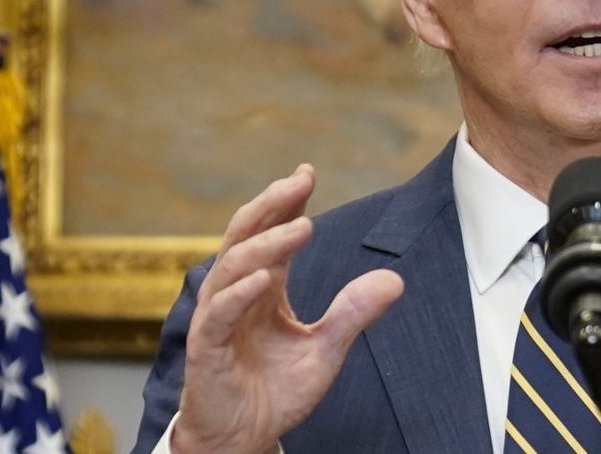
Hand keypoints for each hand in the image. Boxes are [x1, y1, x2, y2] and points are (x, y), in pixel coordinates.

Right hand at [172, 165, 403, 453]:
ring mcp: (218, 319)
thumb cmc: (275, 392)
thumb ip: (354, 313)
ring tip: (303, 228)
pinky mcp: (206, 349)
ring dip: (268, 244)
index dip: (286, 203)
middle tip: (299, 182)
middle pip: (247, 234)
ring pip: (234, 266)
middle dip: (273, 204)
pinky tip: (265, 279)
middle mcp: (237, 294)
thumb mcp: (325, 349)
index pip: (271, 233)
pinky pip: (219, 315)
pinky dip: (240, 294)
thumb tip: (395, 280)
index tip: (307, 173)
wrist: (243, 440)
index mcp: (263, 288)